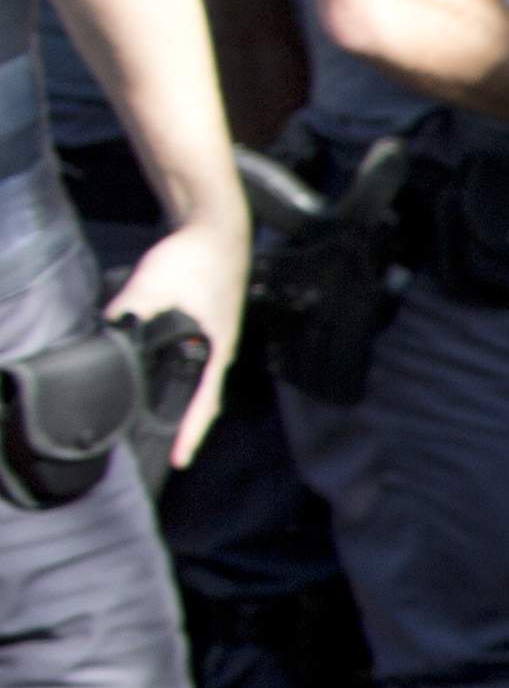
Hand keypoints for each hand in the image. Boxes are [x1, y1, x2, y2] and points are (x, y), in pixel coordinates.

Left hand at [103, 216, 245, 466]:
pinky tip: (167, 371)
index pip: (202, 404)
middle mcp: (221, 350)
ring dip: (188, 401)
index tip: (179, 460)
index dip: (189, 434)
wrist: (216, 227)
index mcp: (213, 350)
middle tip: (169, 446)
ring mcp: (219, 335)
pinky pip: (200, 361)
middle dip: (190, 424)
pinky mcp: (213, 321)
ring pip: (203, 379)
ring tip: (165, 417)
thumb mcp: (150, 289)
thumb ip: (128, 315)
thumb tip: (107, 338)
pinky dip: (185, 376)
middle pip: (207, 398)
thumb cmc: (192, 261)